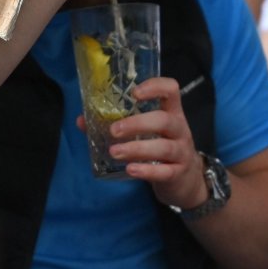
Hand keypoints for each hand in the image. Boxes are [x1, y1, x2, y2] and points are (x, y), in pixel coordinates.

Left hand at [104, 76, 209, 209]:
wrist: (186, 181)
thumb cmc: (161, 148)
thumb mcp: (146, 133)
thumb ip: (117, 124)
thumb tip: (81, 120)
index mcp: (171, 112)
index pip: (171, 90)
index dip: (155, 87)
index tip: (134, 93)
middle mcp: (179, 129)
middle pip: (164, 120)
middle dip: (137, 123)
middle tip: (113, 130)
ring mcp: (181, 152)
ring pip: (163, 147)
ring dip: (137, 148)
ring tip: (114, 152)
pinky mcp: (178, 173)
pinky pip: (165, 171)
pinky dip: (147, 170)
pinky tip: (131, 170)